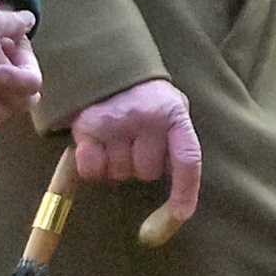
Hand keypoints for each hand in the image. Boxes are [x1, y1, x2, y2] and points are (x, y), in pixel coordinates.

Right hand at [69, 78, 201, 227]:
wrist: (104, 59)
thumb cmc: (143, 94)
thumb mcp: (170, 106)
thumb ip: (178, 139)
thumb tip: (178, 194)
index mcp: (173, 113)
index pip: (187, 160)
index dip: (184, 194)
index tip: (179, 216)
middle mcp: (147, 117)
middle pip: (146, 172)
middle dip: (139, 164)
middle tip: (132, 141)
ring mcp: (116, 121)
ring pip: (119, 173)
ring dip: (115, 163)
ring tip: (114, 138)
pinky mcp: (88, 125)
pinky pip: (92, 169)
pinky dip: (92, 166)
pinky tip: (95, 146)